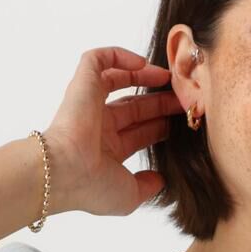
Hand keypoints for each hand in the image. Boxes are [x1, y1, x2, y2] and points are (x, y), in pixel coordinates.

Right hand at [41, 48, 183, 217]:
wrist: (66, 171)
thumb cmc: (92, 187)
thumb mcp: (129, 196)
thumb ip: (147, 187)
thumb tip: (160, 180)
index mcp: (108, 150)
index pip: (139, 132)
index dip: (160, 125)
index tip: (182, 121)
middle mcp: (99, 126)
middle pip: (134, 107)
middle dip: (159, 102)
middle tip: (184, 98)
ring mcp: (90, 103)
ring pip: (118, 79)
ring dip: (144, 76)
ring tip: (168, 77)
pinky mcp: (82, 83)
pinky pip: (98, 59)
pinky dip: (119, 56)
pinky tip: (142, 63)